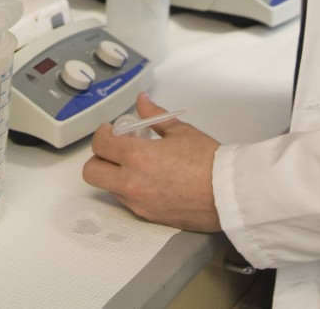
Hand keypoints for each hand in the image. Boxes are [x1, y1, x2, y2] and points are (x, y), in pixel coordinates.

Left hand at [82, 93, 221, 231]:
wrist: (228, 194)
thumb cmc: (208, 162)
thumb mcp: (180, 131)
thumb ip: (155, 116)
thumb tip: (142, 102)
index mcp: (137, 157)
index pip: (100, 145)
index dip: (102, 134)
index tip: (111, 131)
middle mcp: (131, 182)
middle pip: (92, 172)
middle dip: (99, 158)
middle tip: (115, 150)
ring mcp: (138, 203)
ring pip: (109, 188)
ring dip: (115, 175)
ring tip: (137, 165)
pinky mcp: (148, 217)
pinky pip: (127, 202)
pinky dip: (131, 190)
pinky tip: (150, 180)